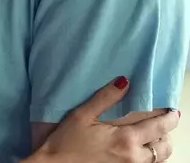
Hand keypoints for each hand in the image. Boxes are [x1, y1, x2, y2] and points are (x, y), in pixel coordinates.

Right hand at [29, 77, 179, 162]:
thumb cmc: (65, 142)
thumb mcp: (82, 115)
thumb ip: (105, 98)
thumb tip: (124, 82)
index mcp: (125, 139)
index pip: (159, 127)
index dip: (169, 117)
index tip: (172, 111)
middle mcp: (134, 157)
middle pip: (164, 146)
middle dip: (167, 132)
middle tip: (164, 122)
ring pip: (159, 159)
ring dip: (161, 146)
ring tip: (155, 137)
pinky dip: (151, 158)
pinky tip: (142, 151)